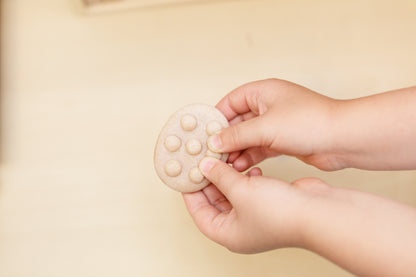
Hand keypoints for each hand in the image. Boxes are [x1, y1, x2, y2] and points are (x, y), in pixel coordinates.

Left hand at [183, 157, 415, 276]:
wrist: (317, 211)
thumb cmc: (280, 212)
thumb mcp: (241, 190)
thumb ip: (220, 177)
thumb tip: (205, 166)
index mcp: (227, 233)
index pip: (198, 212)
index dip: (190, 192)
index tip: (185, 173)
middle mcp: (239, 228)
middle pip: (214, 201)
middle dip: (210, 180)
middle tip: (202, 159)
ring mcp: (255, 217)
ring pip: (232, 193)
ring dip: (228, 176)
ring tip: (222, 159)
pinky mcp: (268, 204)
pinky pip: (249, 189)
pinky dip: (246, 177)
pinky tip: (248, 167)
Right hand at [209, 78, 343, 170]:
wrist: (343, 139)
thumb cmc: (309, 123)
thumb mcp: (265, 128)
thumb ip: (236, 135)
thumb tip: (215, 141)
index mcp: (263, 92)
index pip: (231, 102)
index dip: (216, 117)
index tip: (204, 134)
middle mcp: (269, 106)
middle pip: (238, 122)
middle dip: (226, 138)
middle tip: (212, 154)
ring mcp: (276, 124)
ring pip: (248, 137)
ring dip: (237, 150)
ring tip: (226, 164)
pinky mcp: (283, 141)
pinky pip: (260, 148)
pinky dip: (250, 157)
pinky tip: (241, 167)